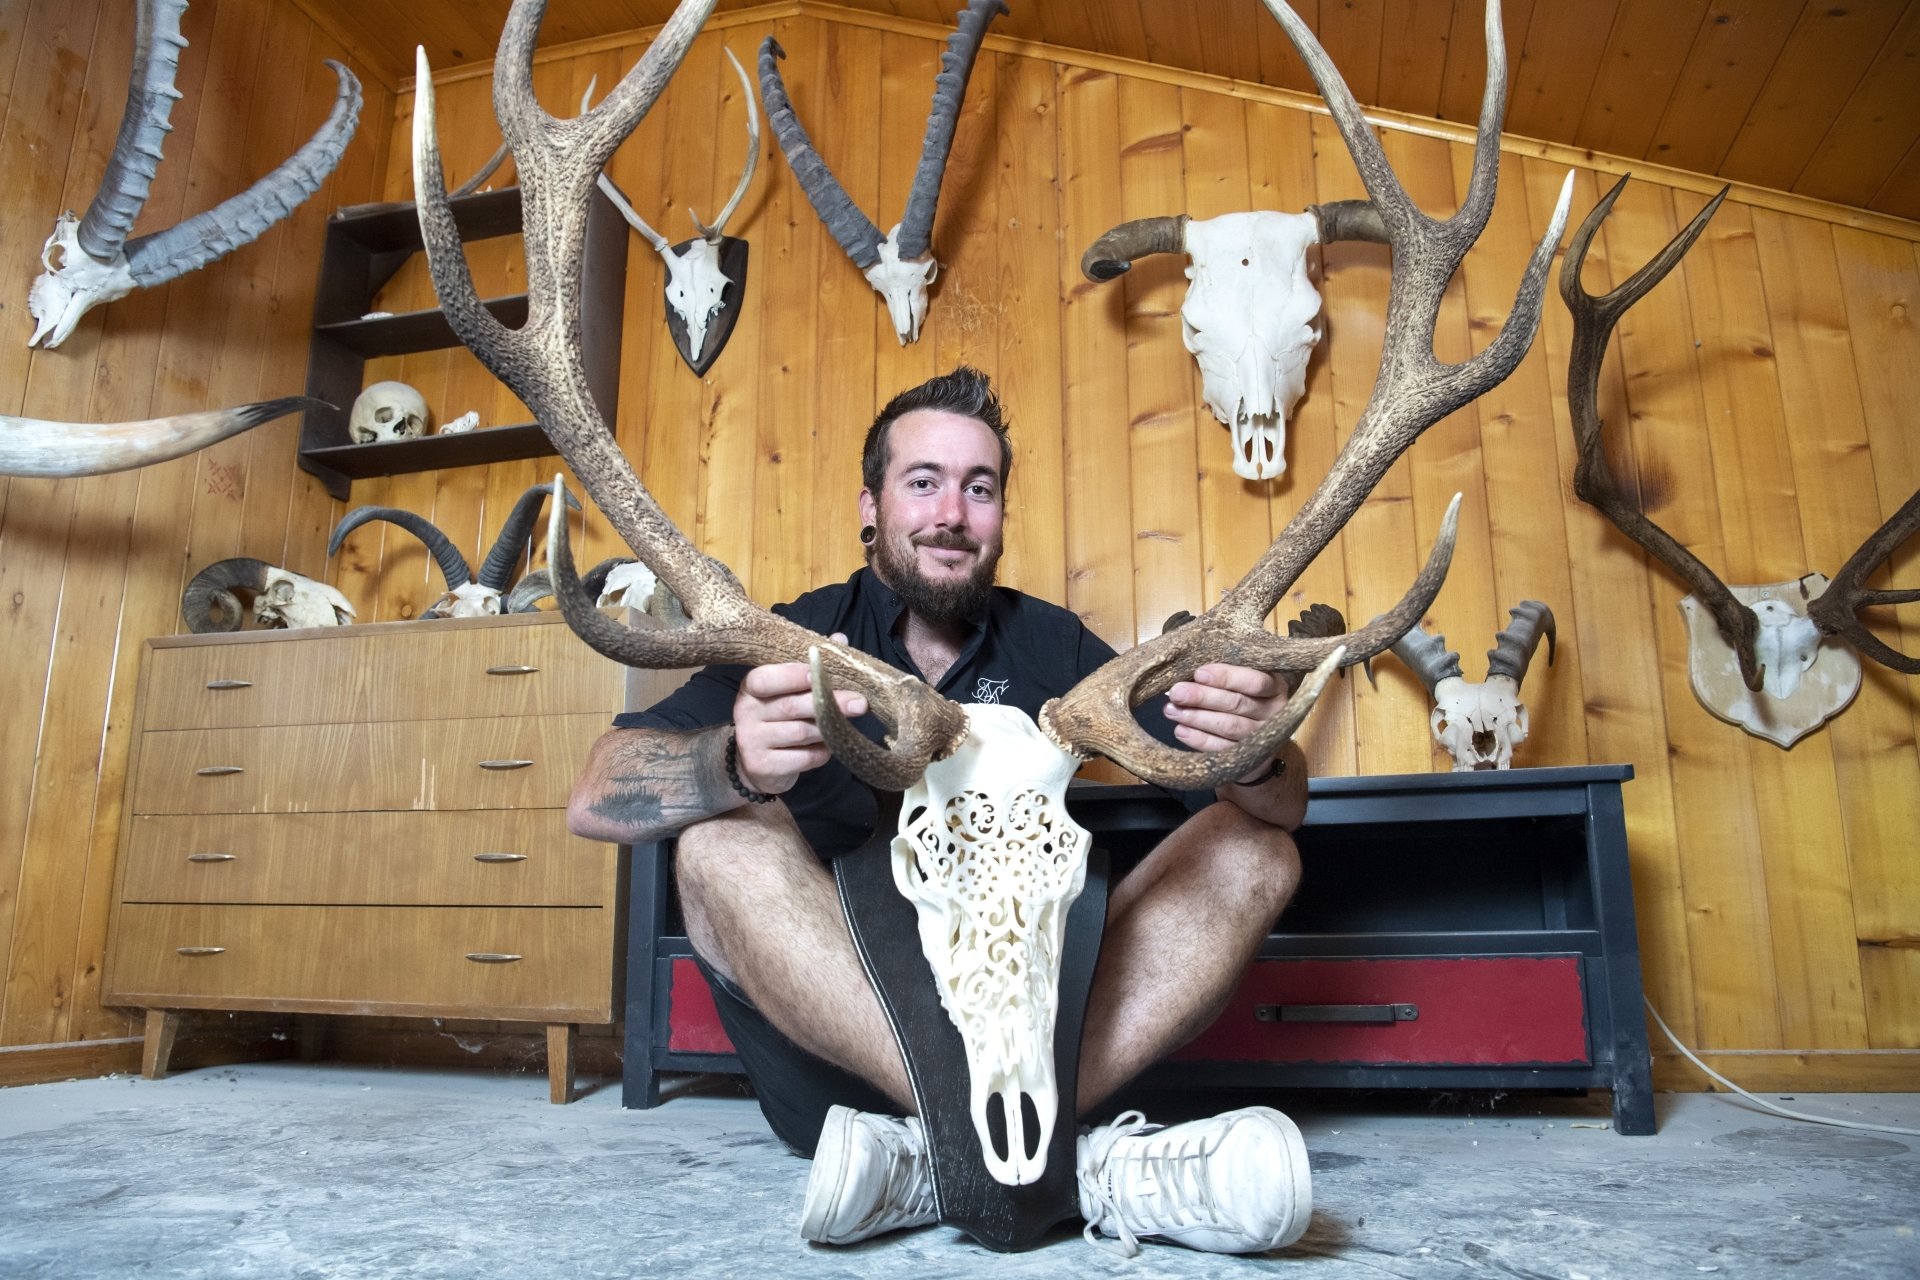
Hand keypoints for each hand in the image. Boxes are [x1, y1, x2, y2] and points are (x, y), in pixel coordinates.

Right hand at [732, 633, 864, 794]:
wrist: (758, 764)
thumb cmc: (780, 719)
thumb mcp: (790, 691)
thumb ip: (813, 666)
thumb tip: (840, 640)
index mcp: (751, 687)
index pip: (766, 678)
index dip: (793, 675)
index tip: (821, 673)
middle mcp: (745, 711)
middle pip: (791, 706)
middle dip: (829, 704)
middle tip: (860, 703)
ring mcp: (751, 741)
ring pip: (800, 733)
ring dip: (827, 730)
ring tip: (844, 727)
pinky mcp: (762, 765)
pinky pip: (803, 757)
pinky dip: (821, 753)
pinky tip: (825, 748)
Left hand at [1164, 663, 1287, 782]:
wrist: (1261, 736)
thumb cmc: (1246, 695)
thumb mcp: (1245, 679)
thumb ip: (1227, 674)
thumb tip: (1190, 670)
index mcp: (1275, 688)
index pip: (1254, 682)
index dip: (1226, 677)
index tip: (1199, 673)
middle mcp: (1273, 713)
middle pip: (1237, 704)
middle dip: (1203, 697)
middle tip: (1177, 692)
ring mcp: (1262, 737)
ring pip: (1228, 726)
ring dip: (1197, 718)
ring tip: (1171, 710)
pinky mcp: (1248, 757)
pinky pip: (1222, 748)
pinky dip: (1199, 739)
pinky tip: (1181, 730)